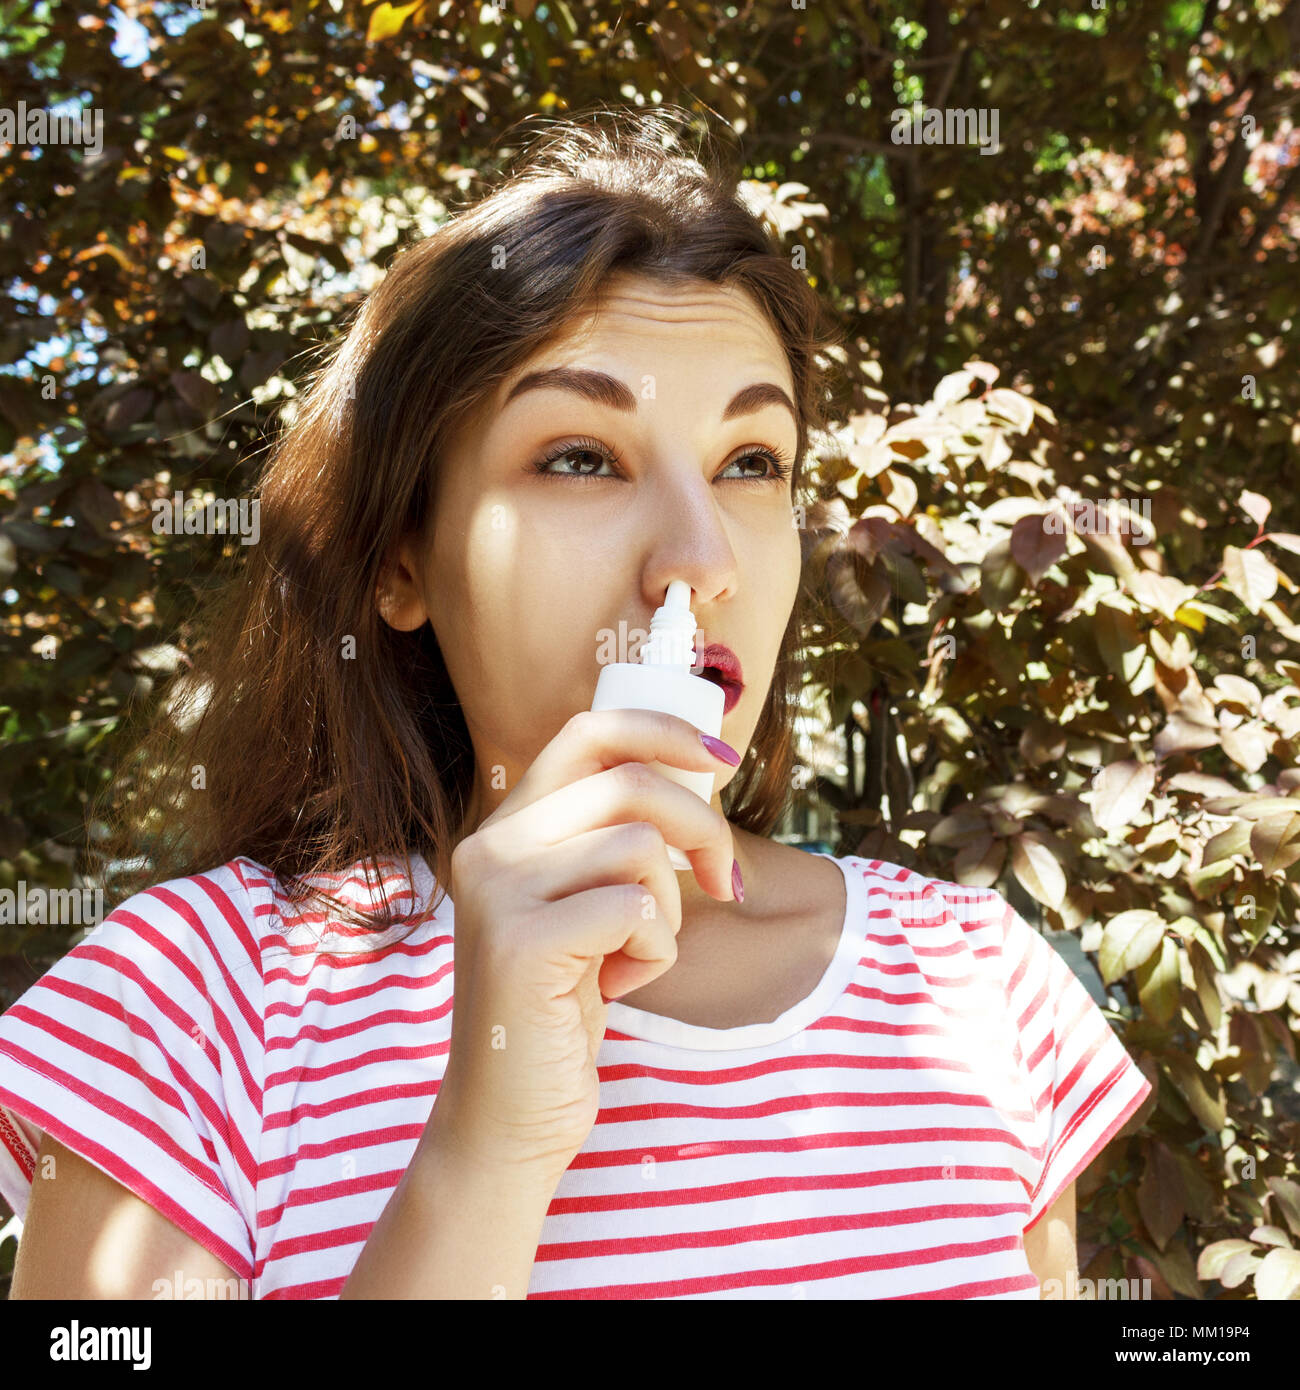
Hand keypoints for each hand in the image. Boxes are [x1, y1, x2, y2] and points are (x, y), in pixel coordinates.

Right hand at [429, 708, 738, 1180]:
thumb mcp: (582, 906)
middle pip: (629, 782)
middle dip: (700, 826)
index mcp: (504, 828)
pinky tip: (620, 983)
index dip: (663, 730)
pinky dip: (655, 950)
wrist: (508, 1113)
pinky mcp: (521, 943)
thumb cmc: (561, 1006)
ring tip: (635, 952)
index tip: (718, 758)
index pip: (587, 732)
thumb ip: (608, 839)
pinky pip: (636, 908)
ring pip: (638, 846)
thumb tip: (696, 770)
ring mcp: (498, 892)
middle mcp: (489, 846)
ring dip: (668, 906)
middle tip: (721, 881)